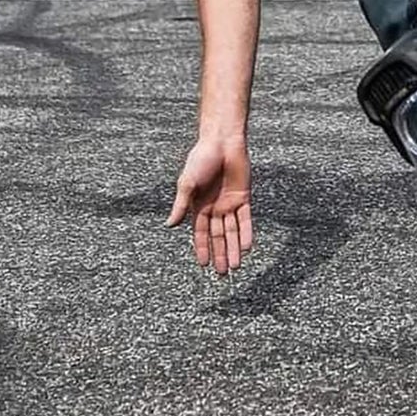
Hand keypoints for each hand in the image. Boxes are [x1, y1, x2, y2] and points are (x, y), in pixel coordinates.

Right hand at [165, 135, 253, 274]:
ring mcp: (230, 203)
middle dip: (220, 254)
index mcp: (199, 205)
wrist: (221, 141)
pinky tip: (247, 247)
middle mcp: (215, 207)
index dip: (202, 249)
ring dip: (233, 248)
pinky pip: (246, 218)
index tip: (204, 266)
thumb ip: (181, 205)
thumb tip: (169, 225)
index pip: (201, 233)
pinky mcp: (243, 197)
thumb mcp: (187, 183)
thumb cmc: (201, 158)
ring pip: (232, 231)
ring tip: (236, 266)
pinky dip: (246, 232)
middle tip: (223, 274)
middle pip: (218, 236)